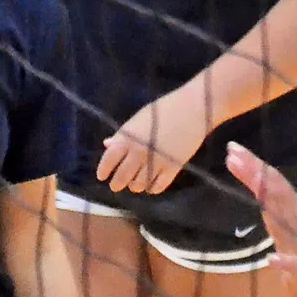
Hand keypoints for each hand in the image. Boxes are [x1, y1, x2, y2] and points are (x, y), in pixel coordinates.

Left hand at [96, 86, 213, 194]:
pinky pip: (158, 187)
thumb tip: (107, 145)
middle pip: (122, 178)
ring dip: (135, 185)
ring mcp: (156, 162)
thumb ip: (123, 134)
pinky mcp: (173, 168)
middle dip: (117, 184)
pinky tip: (152, 184)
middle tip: (117, 185)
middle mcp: (138, 152)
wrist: (194, 108)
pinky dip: (152, 188)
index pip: (108, 161)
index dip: (103, 171)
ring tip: (136, 182)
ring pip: (139, 185)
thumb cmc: (164, 109)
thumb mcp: (139, 119)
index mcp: (127, 138)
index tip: (102, 177)